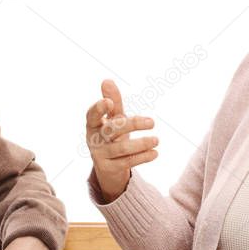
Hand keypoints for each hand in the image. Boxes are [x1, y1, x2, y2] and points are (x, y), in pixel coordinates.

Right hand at [85, 79, 158, 202]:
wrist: (109, 167)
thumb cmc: (112, 136)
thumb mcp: (113, 118)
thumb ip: (113, 100)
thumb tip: (107, 80)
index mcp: (93, 124)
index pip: (92, 115)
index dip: (99, 108)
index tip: (110, 102)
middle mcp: (94, 139)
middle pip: (111, 130)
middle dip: (132, 124)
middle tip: (152, 121)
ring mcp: (100, 155)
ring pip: (120, 148)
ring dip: (140, 144)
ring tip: (156, 140)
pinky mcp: (109, 169)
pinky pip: (127, 162)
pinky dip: (142, 157)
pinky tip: (155, 152)